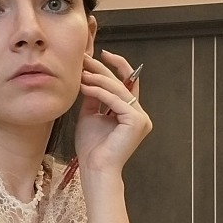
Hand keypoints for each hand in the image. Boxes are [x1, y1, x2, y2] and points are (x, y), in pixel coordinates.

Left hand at [74, 49, 151, 175]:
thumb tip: (89, 76)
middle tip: (85, 59)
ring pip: (119, 90)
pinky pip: (116, 101)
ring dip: (99, 79)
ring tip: (82, 73)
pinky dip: (100, 92)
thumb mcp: (90, 115)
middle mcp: (140, 115)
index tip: (101, 54)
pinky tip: (85, 87)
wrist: (95, 168)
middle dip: (103, 69)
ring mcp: (141, 118)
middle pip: (122, 84)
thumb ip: (93, 97)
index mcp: (131, 113)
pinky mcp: (136, 122)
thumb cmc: (92, 148)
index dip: (117, 66)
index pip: (128, 83)